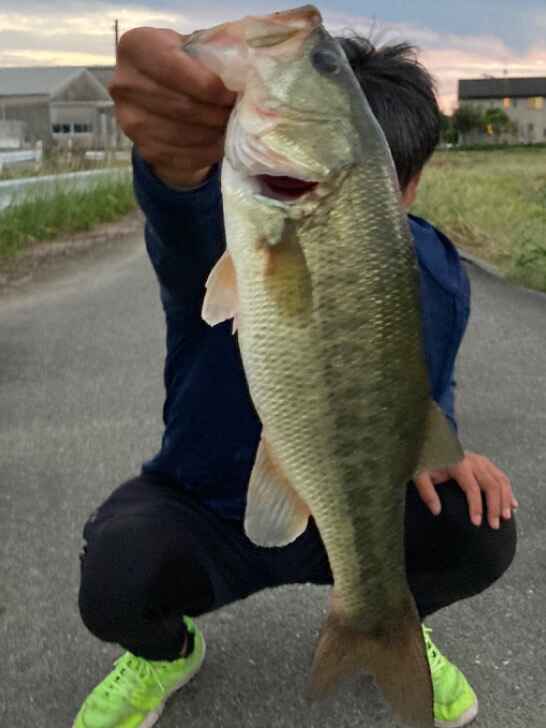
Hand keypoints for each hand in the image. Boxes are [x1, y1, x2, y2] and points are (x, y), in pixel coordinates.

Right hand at [109, 27, 235, 186]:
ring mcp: (130, 121)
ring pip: (185, 134)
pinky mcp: (145, 150)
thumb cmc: (183, 65)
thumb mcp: (191, 48)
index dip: (208, 85)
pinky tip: (221, 142)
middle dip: (216, 112)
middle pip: (181, 105)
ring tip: (231, 125)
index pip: (174, 69)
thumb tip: (244, 73)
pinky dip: (208, 150)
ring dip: (214, 133)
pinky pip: (184, 155)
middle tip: (237, 113)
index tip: (231, 93)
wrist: (159, 98)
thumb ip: (211, 54)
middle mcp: (124, 85)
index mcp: (135, 48)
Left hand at [415, 452, 517, 528]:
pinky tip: (512, 505)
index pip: (472, 488)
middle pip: (491, 485)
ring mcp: (482, 461)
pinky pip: (501, 477)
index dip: (476, 506)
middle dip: (495, 506)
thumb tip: (437, 511)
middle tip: (494, 525)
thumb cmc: (426, 461)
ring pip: (500, 480)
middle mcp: (474, 461)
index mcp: (458, 464)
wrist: (433, 443)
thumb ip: (426, 492)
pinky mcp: (486, 462)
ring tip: (505, 518)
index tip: (477, 523)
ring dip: (505, 499)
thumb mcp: (419, 474)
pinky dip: (508, 491)